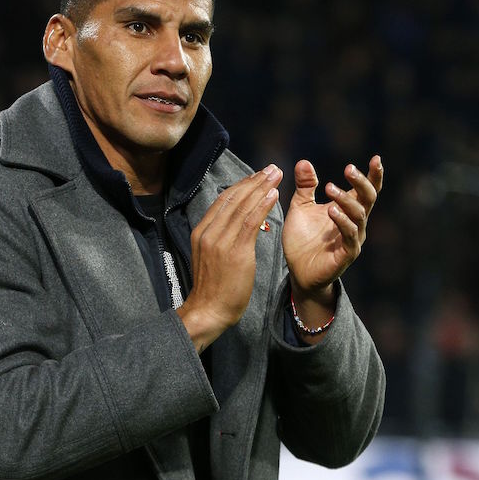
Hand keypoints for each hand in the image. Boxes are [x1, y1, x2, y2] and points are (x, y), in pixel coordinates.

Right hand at [178, 164, 282, 351]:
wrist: (208, 311)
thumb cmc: (214, 288)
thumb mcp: (212, 257)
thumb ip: (222, 238)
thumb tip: (239, 224)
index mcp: (202, 231)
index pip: (223, 201)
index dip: (242, 185)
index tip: (258, 175)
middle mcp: (209, 232)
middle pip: (233, 199)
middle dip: (254, 181)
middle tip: (271, 168)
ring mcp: (220, 241)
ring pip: (242, 207)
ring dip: (261, 188)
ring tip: (276, 175)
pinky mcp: (234, 251)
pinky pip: (249, 223)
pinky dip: (262, 206)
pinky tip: (273, 195)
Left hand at [283, 156, 383, 302]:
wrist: (297, 271)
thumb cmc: (302, 239)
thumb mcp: (300, 207)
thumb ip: (305, 186)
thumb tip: (303, 162)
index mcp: (348, 210)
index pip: (366, 190)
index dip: (374, 175)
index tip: (376, 158)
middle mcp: (355, 223)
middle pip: (368, 199)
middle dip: (362, 182)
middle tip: (349, 168)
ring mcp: (353, 239)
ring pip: (359, 215)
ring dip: (346, 200)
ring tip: (329, 187)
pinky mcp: (346, 254)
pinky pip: (350, 236)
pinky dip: (342, 222)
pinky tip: (331, 210)